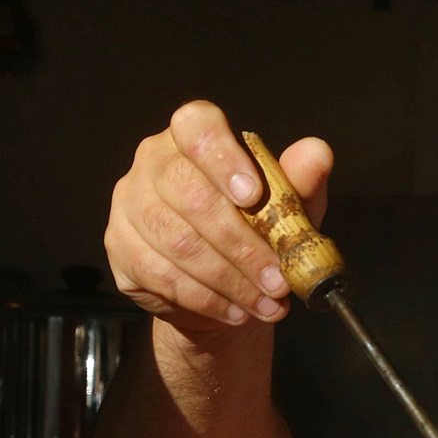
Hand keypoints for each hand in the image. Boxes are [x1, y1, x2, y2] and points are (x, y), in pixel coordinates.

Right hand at [104, 100, 332, 332]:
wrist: (225, 289)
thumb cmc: (257, 233)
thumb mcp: (288, 208)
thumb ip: (299, 181)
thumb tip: (317, 154)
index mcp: (192, 138)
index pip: (196, 125)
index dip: (222, 157)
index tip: (253, 194)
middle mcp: (152, 161)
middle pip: (190, 194)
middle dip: (242, 244)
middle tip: (279, 279)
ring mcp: (129, 203)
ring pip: (177, 242)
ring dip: (230, 279)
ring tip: (267, 302)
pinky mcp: (119, 246)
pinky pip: (161, 275)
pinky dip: (207, 298)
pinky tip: (236, 311)